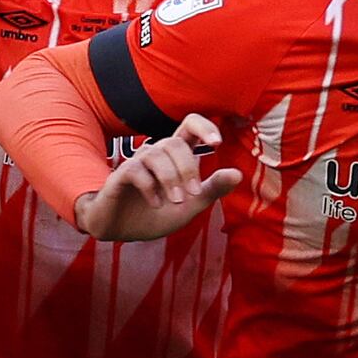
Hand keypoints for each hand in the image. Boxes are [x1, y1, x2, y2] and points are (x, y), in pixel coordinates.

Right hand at [76, 116, 240, 241]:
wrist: (121, 231)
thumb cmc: (155, 214)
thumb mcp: (191, 205)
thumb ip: (212, 189)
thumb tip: (237, 174)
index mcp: (176, 157)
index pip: (189, 125)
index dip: (204, 127)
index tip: (216, 143)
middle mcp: (156, 154)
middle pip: (175, 143)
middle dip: (187, 169)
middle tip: (193, 195)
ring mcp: (137, 163)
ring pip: (156, 154)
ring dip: (170, 179)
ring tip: (176, 201)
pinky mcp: (120, 175)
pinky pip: (136, 170)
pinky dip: (150, 187)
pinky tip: (156, 204)